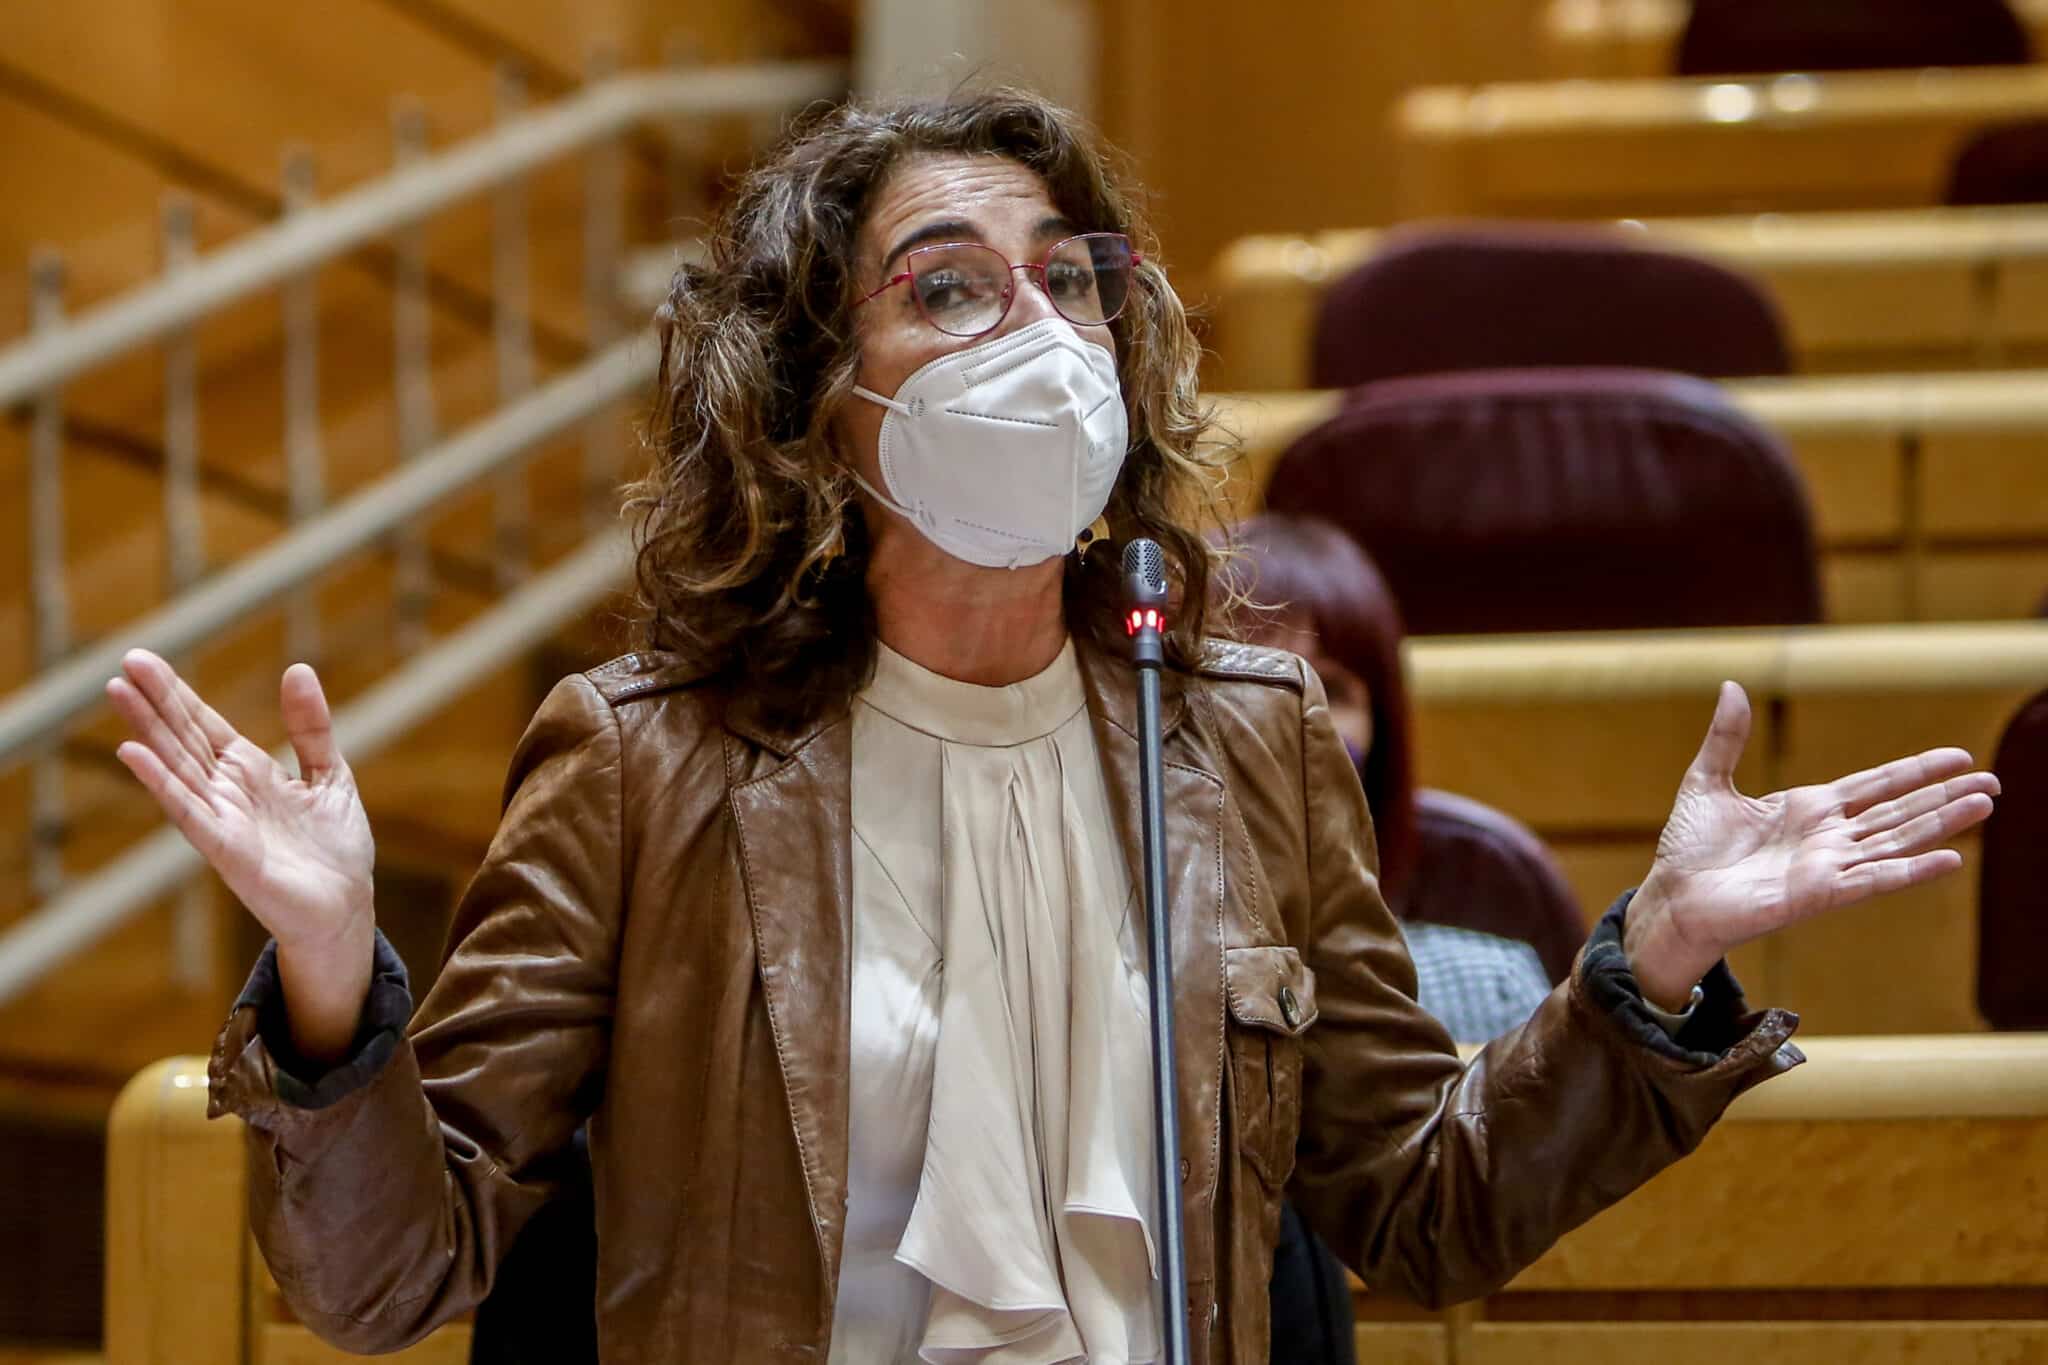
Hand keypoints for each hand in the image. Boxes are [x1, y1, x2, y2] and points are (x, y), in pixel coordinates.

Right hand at [109, 649, 375, 1061]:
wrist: (346, 906)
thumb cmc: (335, 847)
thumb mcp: (330, 772)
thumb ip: (310, 726)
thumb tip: (297, 668)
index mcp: (249, 771)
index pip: (203, 724)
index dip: (176, 693)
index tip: (142, 659)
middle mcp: (227, 791)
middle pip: (183, 738)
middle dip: (155, 701)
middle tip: (125, 660)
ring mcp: (222, 819)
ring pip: (177, 766)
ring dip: (148, 730)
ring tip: (118, 692)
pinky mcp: (225, 849)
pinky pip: (188, 811)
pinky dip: (161, 782)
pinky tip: (133, 753)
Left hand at [1624, 681, 1999, 1009]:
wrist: (1672, 897)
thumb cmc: (1690, 848)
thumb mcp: (1707, 781)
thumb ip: (1727, 738)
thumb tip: (1732, 686)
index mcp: (1808, 808)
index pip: (1875, 785)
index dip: (1915, 771)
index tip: (1958, 757)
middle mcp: (1828, 837)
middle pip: (1899, 812)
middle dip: (1945, 797)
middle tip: (1994, 782)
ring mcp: (1828, 866)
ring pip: (1897, 841)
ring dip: (1941, 824)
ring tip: (1985, 804)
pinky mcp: (1820, 894)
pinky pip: (1874, 880)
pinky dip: (1911, 870)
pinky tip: (1950, 859)